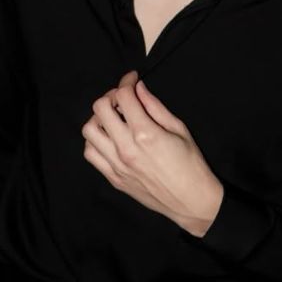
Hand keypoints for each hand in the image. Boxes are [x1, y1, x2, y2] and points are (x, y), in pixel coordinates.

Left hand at [81, 70, 223, 235]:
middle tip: (123, 98)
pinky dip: (95, 140)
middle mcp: (126, 148)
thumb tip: (138, 88)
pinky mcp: (114, 178)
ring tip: (114, 118)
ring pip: (89, 131)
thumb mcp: (179, 129)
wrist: (192, 201)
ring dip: (99, 118)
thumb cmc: (191, 164)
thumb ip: (155, 106)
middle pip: (99, 109)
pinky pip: (91, 154)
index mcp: (145, 133)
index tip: (132, 79)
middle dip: (110, 96)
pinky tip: (109, 138)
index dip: (126, 81)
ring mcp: (117, 165)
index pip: (123, 96)